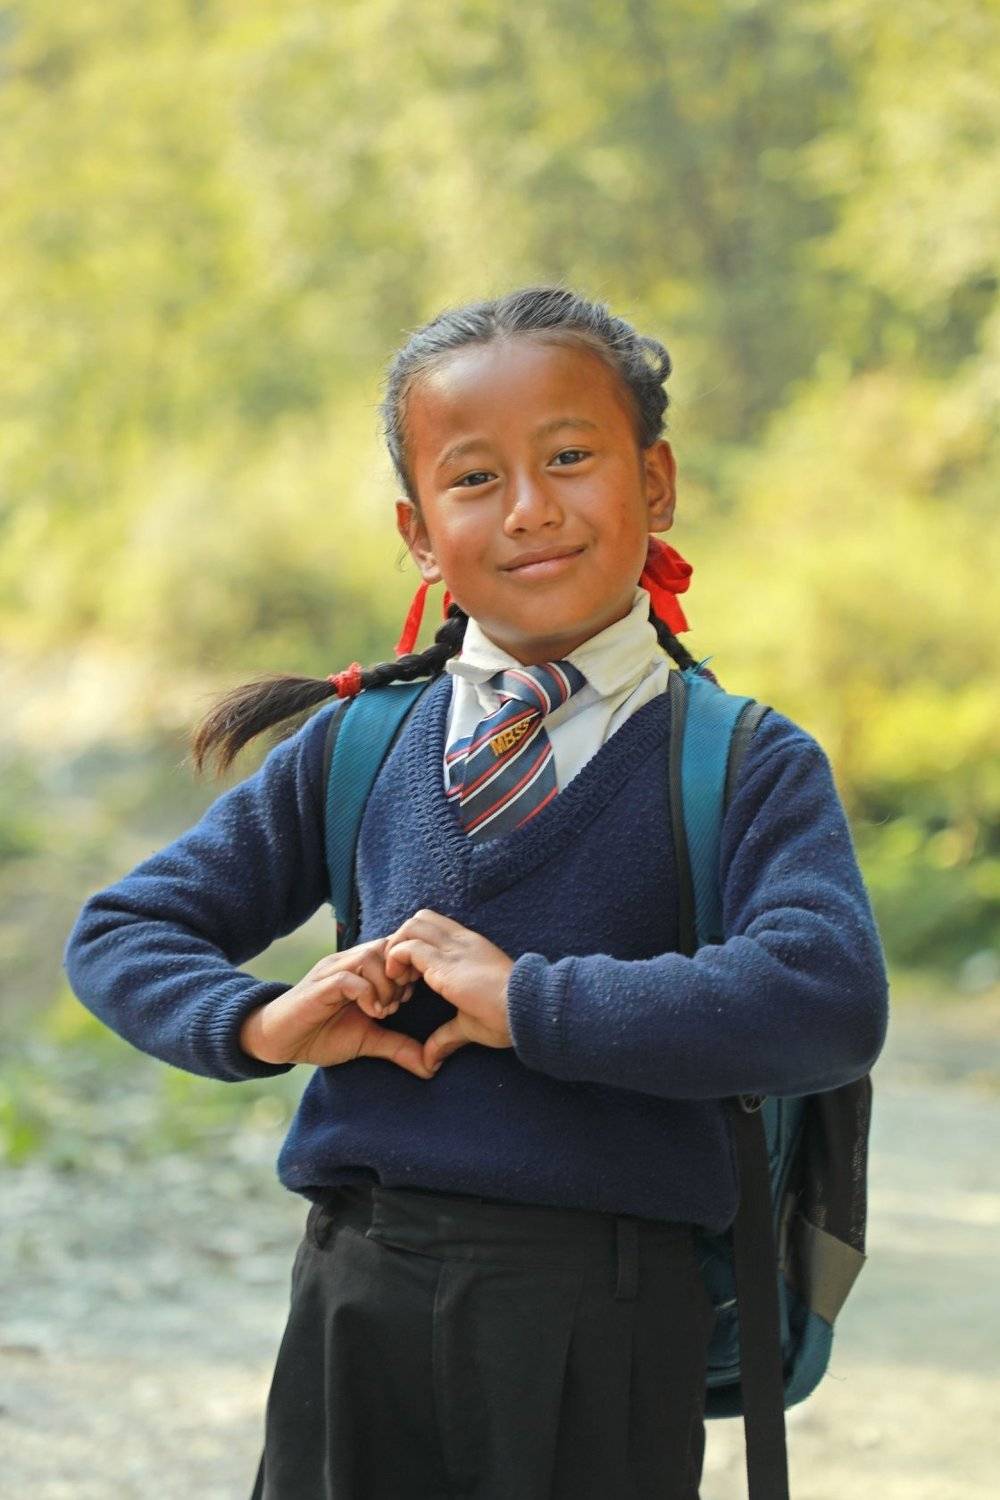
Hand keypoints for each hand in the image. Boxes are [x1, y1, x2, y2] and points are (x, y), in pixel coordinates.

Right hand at [238, 938, 431, 1078]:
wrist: (278, 1041)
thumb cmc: (321, 1035)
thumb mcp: (368, 1040)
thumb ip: (398, 1046)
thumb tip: (430, 1067)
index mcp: (361, 969)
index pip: (395, 948)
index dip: (410, 969)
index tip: (411, 997)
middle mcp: (347, 962)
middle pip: (388, 946)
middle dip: (401, 975)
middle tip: (399, 1004)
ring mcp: (332, 971)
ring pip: (371, 956)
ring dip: (386, 985)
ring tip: (384, 1010)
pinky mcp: (318, 987)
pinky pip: (348, 978)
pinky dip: (367, 994)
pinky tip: (372, 1013)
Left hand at [383, 909, 514, 1071]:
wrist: (527, 1010)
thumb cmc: (506, 1017)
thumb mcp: (469, 1023)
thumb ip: (446, 1036)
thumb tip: (430, 1062)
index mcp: (470, 949)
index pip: (434, 927)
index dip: (416, 947)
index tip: (412, 978)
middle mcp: (460, 942)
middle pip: (420, 919)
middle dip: (402, 941)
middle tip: (402, 974)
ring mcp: (452, 949)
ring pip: (412, 926)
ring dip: (397, 948)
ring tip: (399, 979)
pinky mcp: (444, 963)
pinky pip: (408, 947)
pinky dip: (396, 960)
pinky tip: (402, 984)